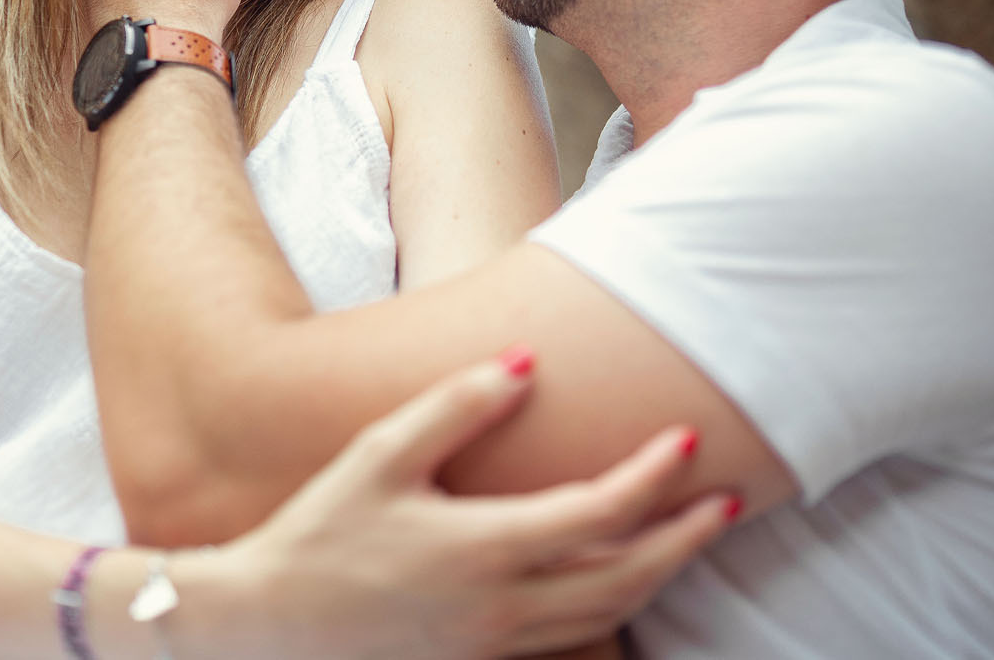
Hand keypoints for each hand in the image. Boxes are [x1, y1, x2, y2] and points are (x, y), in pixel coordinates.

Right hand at [175, 354, 733, 659]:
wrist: (267, 629)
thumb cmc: (319, 533)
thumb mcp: (381, 454)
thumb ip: (457, 405)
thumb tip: (525, 362)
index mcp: (483, 548)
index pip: (599, 512)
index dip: (653, 476)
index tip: (686, 439)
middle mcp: (501, 607)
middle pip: (627, 578)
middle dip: (685, 538)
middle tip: (726, 500)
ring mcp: (495, 647)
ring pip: (607, 619)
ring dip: (658, 577)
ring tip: (686, 536)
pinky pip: (570, 648)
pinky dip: (610, 618)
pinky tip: (618, 588)